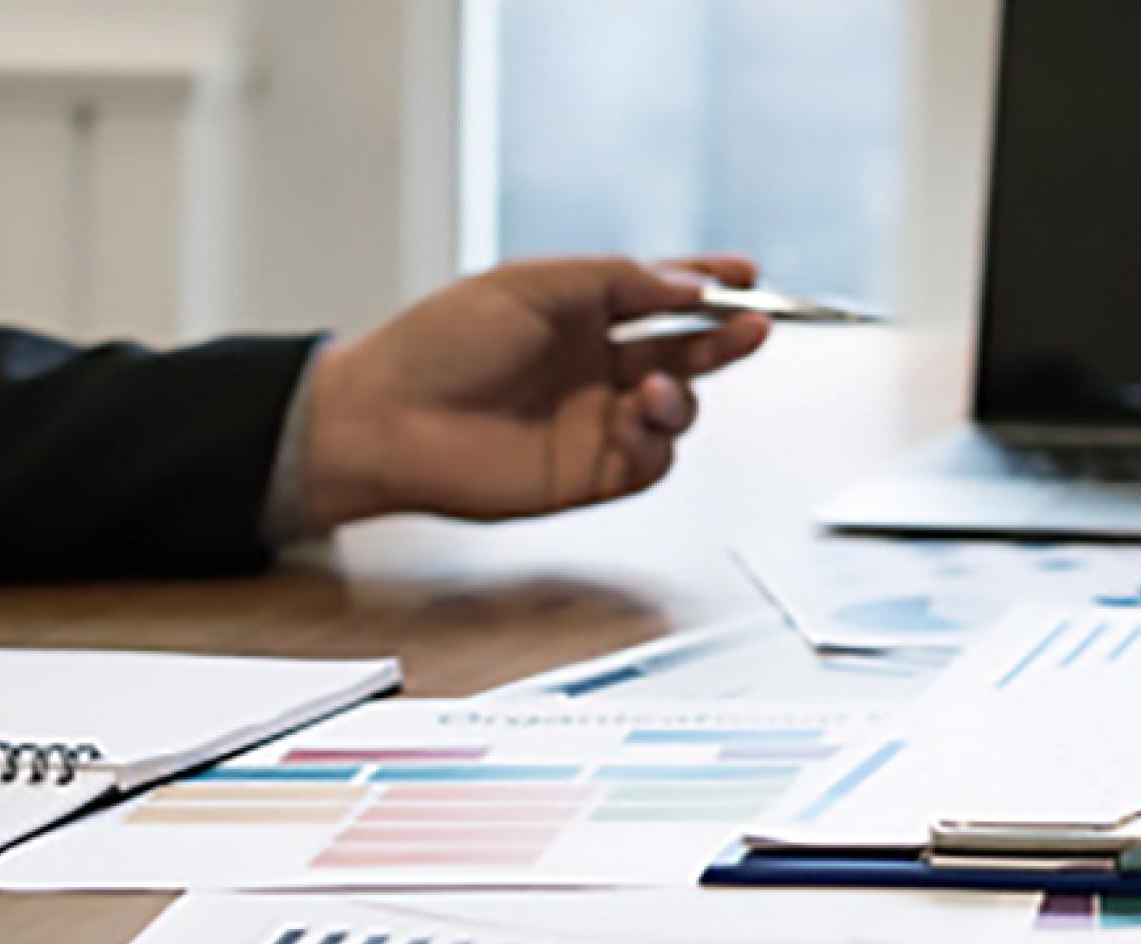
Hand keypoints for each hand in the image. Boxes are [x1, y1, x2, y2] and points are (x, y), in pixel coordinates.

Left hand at [300, 254, 772, 529]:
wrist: (384, 419)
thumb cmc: (439, 343)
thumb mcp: (534, 284)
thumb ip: (620, 281)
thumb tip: (692, 287)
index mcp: (579, 314)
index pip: (660, 294)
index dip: (707, 284)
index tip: (747, 273)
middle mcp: (594, 367)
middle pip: (683, 352)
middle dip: (724, 339)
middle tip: (756, 326)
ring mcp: (595, 421)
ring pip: (677, 408)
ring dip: (683, 394)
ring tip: (657, 388)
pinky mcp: (589, 473)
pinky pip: (651, 460)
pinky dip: (657, 440)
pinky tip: (634, 420)